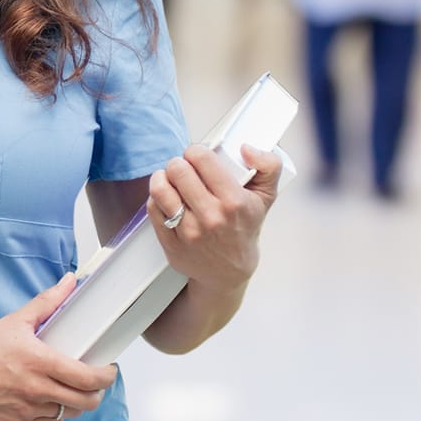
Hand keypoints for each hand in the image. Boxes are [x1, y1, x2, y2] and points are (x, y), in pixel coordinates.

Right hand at [0, 274, 117, 420]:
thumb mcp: (16, 320)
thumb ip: (47, 302)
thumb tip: (69, 282)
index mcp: (39, 361)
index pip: (87, 378)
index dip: (106, 377)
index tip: (109, 370)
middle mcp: (36, 389)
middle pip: (85, 402)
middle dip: (96, 393)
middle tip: (94, 382)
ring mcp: (28, 410)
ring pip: (69, 414)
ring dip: (75, 403)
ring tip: (71, 389)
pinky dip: (55, 414)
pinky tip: (49, 401)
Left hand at [147, 143, 281, 292]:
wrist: (229, 272)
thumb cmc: (244, 228)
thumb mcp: (265, 197)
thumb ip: (268, 165)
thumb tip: (246, 148)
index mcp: (234, 202)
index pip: (201, 158)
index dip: (196, 151)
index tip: (198, 157)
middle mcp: (211, 218)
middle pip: (178, 170)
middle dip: (179, 163)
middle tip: (184, 168)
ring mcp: (189, 233)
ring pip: (160, 188)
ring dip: (162, 178)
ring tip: (170, 179)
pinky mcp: (171, 244)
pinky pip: (153, 208)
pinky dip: (157, 198)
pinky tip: (167, 198)